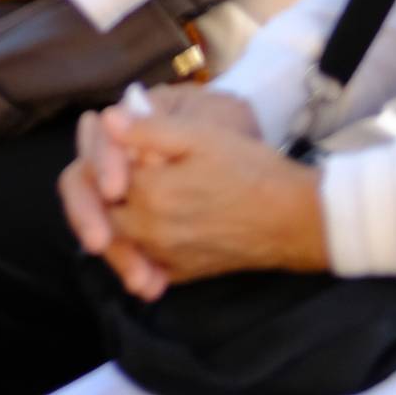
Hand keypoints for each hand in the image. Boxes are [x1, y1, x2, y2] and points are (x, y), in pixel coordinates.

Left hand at [60, 97, 317, 301]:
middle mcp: (152, 232)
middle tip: (109, 170)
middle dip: (100, 192)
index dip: (101, 156)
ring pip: (120, 240)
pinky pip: (144, 264)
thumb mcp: (200, 136)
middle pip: (102, 212)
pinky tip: (145, 227)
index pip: (99, 177)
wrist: (296, 219)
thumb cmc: (250, 169)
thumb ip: (147, 131)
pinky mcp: (184, 274)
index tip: (109, 141)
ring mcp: (167, 257)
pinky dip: (136, 249)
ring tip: (121, 194)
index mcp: (150, 194)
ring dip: (113, 220)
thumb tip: (107, 120)